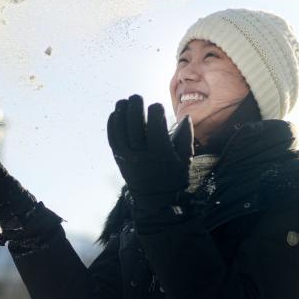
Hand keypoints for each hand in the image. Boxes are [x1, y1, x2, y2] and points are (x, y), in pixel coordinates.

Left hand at [107, 95, 193, 222]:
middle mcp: (142, 154)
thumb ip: (186, 138)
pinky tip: (115, 114)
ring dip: (120, 112)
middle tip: (137, 97)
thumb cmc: (173, 178)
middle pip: (134, 125)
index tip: (157, 105)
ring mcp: (127, 157)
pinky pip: (112, 138)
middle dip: (135, 107)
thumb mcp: (185, 160)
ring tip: (124, 101)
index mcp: (160, 154)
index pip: (155, 127)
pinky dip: (112, 124)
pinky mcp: (119, 159)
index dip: (155, 112)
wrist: (154, 201)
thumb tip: (186, 117)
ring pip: (120, 130)